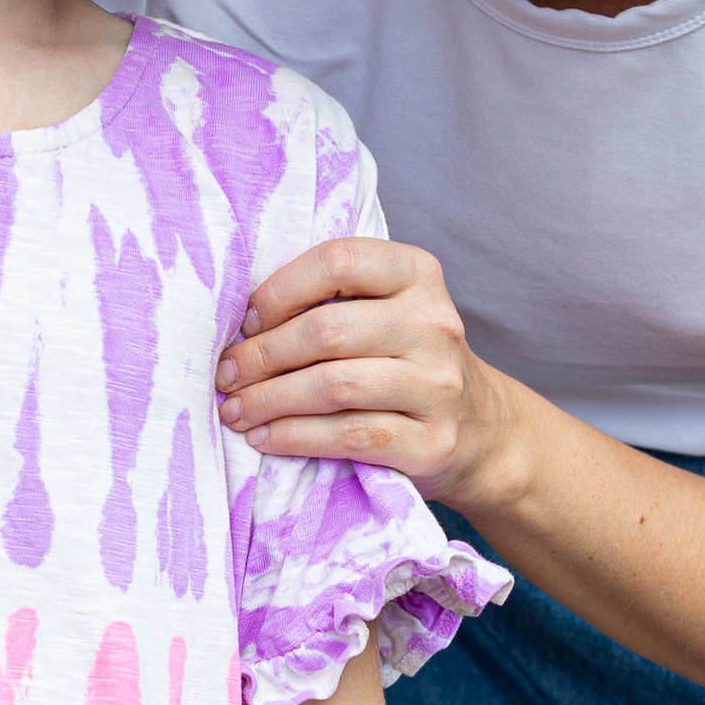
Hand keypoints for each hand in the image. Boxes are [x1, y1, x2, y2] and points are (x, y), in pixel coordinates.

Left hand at [212, 237, 515, 506]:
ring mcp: (438, 385)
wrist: (480, 429)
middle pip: (327, 331)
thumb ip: (332, 298)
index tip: (246, 321)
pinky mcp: (432, 442)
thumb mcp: (386, 309)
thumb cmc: (406, 359)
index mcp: (417, 273)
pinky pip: (348, 436)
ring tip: (234, 409)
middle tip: (224, 375)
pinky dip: (294, 437)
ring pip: (333, 386)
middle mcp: (434, 323)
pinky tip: (264, 438)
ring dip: (269, 400)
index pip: (338, 262)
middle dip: (261, 355)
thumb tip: (240, 321)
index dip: (280, 290)